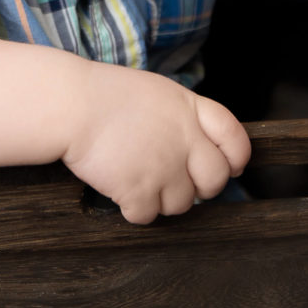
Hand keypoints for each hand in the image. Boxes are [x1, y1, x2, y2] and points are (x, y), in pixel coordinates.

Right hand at [61, 61, 250, 224]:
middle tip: (175, 180)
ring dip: (161, 198)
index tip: (231, 166)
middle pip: (215, 180)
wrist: (71, 105)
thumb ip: (181, 116)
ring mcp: (165, 168)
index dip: (235, 157)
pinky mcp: (140, 192)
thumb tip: (194, 142)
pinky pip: (146, 216)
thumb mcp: (154, 91)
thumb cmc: (103, 94)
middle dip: (199, 186)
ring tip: (137, 176)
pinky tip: (118, 187)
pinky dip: (132, 207)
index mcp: (189, 109)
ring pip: (181, 204)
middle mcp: (185, 140)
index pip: (234, 138)